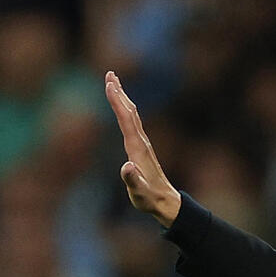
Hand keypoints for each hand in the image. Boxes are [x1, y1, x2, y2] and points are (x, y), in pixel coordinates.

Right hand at [105, 70, 180, 227]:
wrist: (166, 202)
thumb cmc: (150, 199)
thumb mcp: (139, 192)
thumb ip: (132, 180)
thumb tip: (127, 167)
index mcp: (137, 149)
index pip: (126, 120)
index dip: (117, 102)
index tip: (109, 85)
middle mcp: (141, 143)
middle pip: (130, 112)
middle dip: (119, 93)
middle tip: (110, 74)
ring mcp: (142, 144)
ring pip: (132, 116)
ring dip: (122, 98)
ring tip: (113, 83)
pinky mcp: (141, 148)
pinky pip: (132, 123)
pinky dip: (125, 110)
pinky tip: (123, 107)